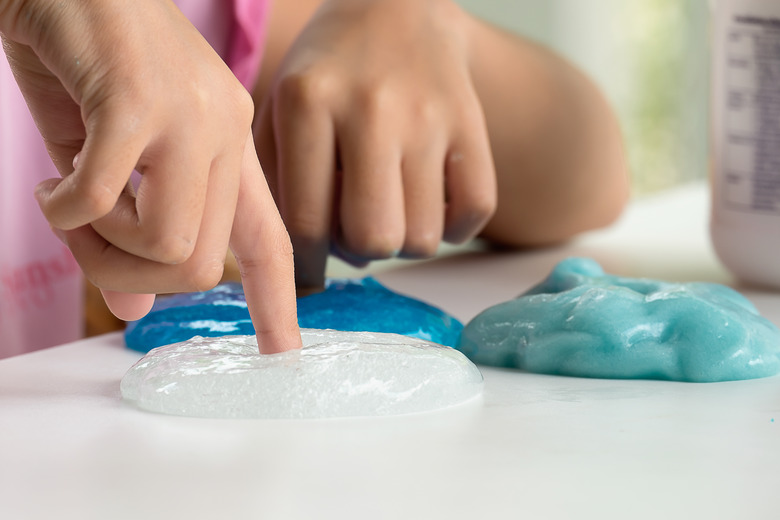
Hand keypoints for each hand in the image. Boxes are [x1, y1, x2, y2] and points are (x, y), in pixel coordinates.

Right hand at [1, 0, 300, 352]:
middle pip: (202, 264)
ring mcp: (189, 118)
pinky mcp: (138, 103)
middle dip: (132, 273)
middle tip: (88, 238)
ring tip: (73, 199)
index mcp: (229, 145)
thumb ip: (130, 229)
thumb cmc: (87, 62)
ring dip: (103, 243)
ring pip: (168, 245)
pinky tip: (49, 181)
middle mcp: (224, 133)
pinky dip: (64, 210)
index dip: (277, 302)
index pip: (271, 239)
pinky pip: (102, 203)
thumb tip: (139, 304)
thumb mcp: (112, 159)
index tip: (282, 352)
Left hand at [255, 0, 496, 289]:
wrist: (396, 8)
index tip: (310, 269)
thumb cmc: (326, 74)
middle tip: (353, 231)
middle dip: (360, 253)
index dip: (307, 266)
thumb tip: (289, 271)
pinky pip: (476, 211)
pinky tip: (432, 207)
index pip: (307, 223)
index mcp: (308, 101)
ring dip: (403, 242)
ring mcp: (429, 114)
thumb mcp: (278, 110)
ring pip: (424, 236)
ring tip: (389, 211)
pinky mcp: (471, 122)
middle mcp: (371, 107)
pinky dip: (455, 229)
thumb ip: (273, 183)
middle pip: (373, 238)